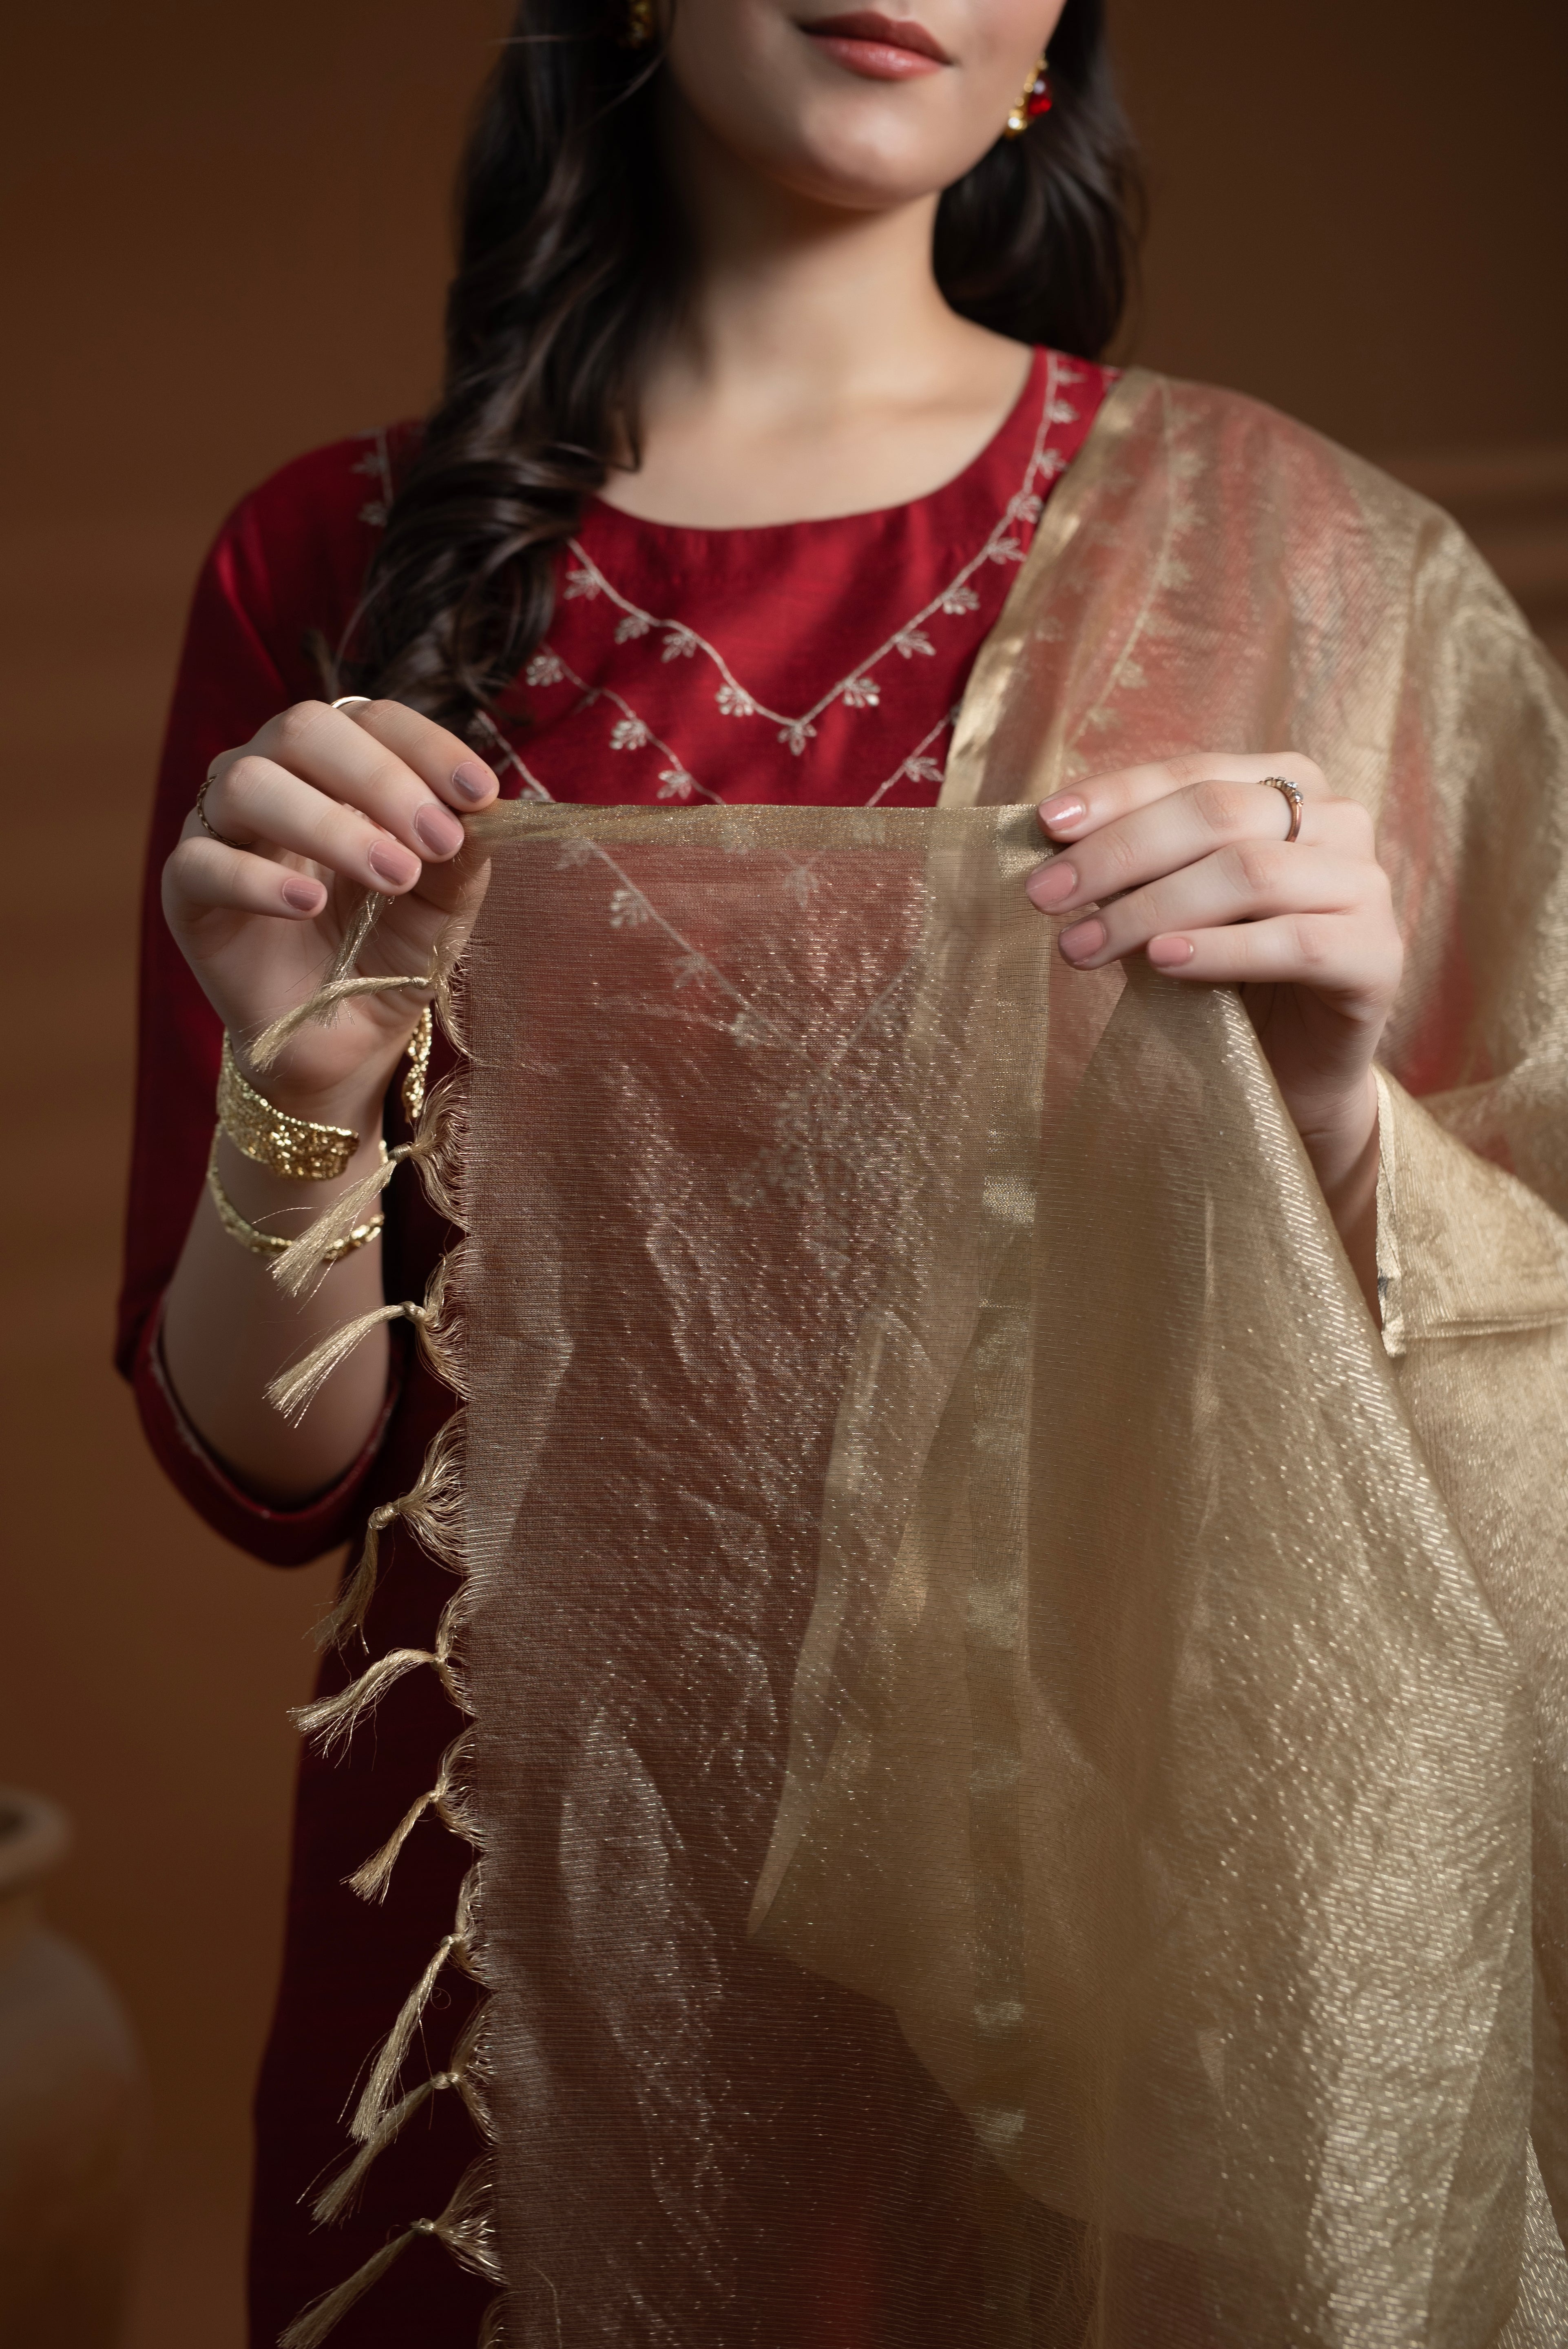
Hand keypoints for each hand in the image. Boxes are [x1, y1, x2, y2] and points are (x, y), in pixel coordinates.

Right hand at [162, 698, 497, 1120]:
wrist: (345, 1037)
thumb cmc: (389, 948)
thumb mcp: (443, 901)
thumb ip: (461, 853)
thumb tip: (480, 808)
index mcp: (334, 765)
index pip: (370, 718)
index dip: (425, 746)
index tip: (480, 792)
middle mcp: (269, 776)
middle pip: (302, 730)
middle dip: (379, 780)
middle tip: (434, 842)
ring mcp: (219, 830)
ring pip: (248, 784)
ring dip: (328, 825)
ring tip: (393, 875)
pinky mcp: (186, 892)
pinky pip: (201, 863)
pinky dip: (258, 880)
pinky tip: (309, 906)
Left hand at [1025, 753, 1402, 1292]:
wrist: (1289, 1067)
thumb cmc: (1221, 972)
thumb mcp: (1168, 905)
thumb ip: (1131, 866)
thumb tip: (1051, 843)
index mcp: (1289, 786)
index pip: (1193, 772)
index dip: (1117, 795)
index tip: (1045, 825)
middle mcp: (1339, 820)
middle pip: (1216, 814)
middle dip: (1119, 854)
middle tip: (1045, 897)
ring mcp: (1366, 886)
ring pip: (1250, 873)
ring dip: (1152, 907)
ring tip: (1082, 945)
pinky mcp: (1378, 956)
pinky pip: (1295, 941)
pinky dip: (1221, 949)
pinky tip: (1162, 962)